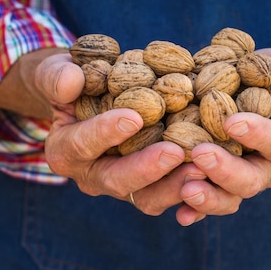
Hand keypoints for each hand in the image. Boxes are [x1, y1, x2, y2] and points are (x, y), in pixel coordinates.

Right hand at [34, 51, 193, 213]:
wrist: (89, 99)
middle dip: (147, 168)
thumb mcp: (56, 72)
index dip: (105, 132)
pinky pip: (171, 198)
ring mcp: (123, 186)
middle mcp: (92, 176)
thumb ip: (57, 76)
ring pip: (148, 198)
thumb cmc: (74, 80)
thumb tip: (70, 82)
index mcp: (65, 150)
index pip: (82, 144)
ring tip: (203, 169)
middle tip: (175, 151)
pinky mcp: (150, 188)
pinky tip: (214, 180)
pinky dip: (193, 193)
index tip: (133, 117)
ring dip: (175, 186)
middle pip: (117, 181)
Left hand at [175, 49, 270, 225]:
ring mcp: (244, 178)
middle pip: (251, 179)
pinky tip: (181, 214)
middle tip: (199, 154)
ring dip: (208, 197)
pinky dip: (196, 210)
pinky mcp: (220, 182)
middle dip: (226, 170)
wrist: (262, 85)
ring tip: (186, 188)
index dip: (257, 135)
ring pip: (230, 197)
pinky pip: (210, 202)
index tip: (231, 122)